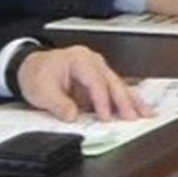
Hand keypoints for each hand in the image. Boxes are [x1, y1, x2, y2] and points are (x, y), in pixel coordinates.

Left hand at [17, 46, 151, 122]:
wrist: (30, 68)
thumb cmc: (36, 73)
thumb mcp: (42, 89)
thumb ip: (58, 103)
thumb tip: (73, 115)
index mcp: (78, 59)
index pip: (95, 80)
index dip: (101, 100)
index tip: (105, 117)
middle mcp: (92, 61)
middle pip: (111, 81)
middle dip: (124, 100)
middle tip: (134, 117)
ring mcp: (97, 70)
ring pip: (118, 85)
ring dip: (132, 101)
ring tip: (147, 114)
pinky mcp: (99, 81)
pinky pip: (114, 91)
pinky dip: (126, 101)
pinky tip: (139, 109)